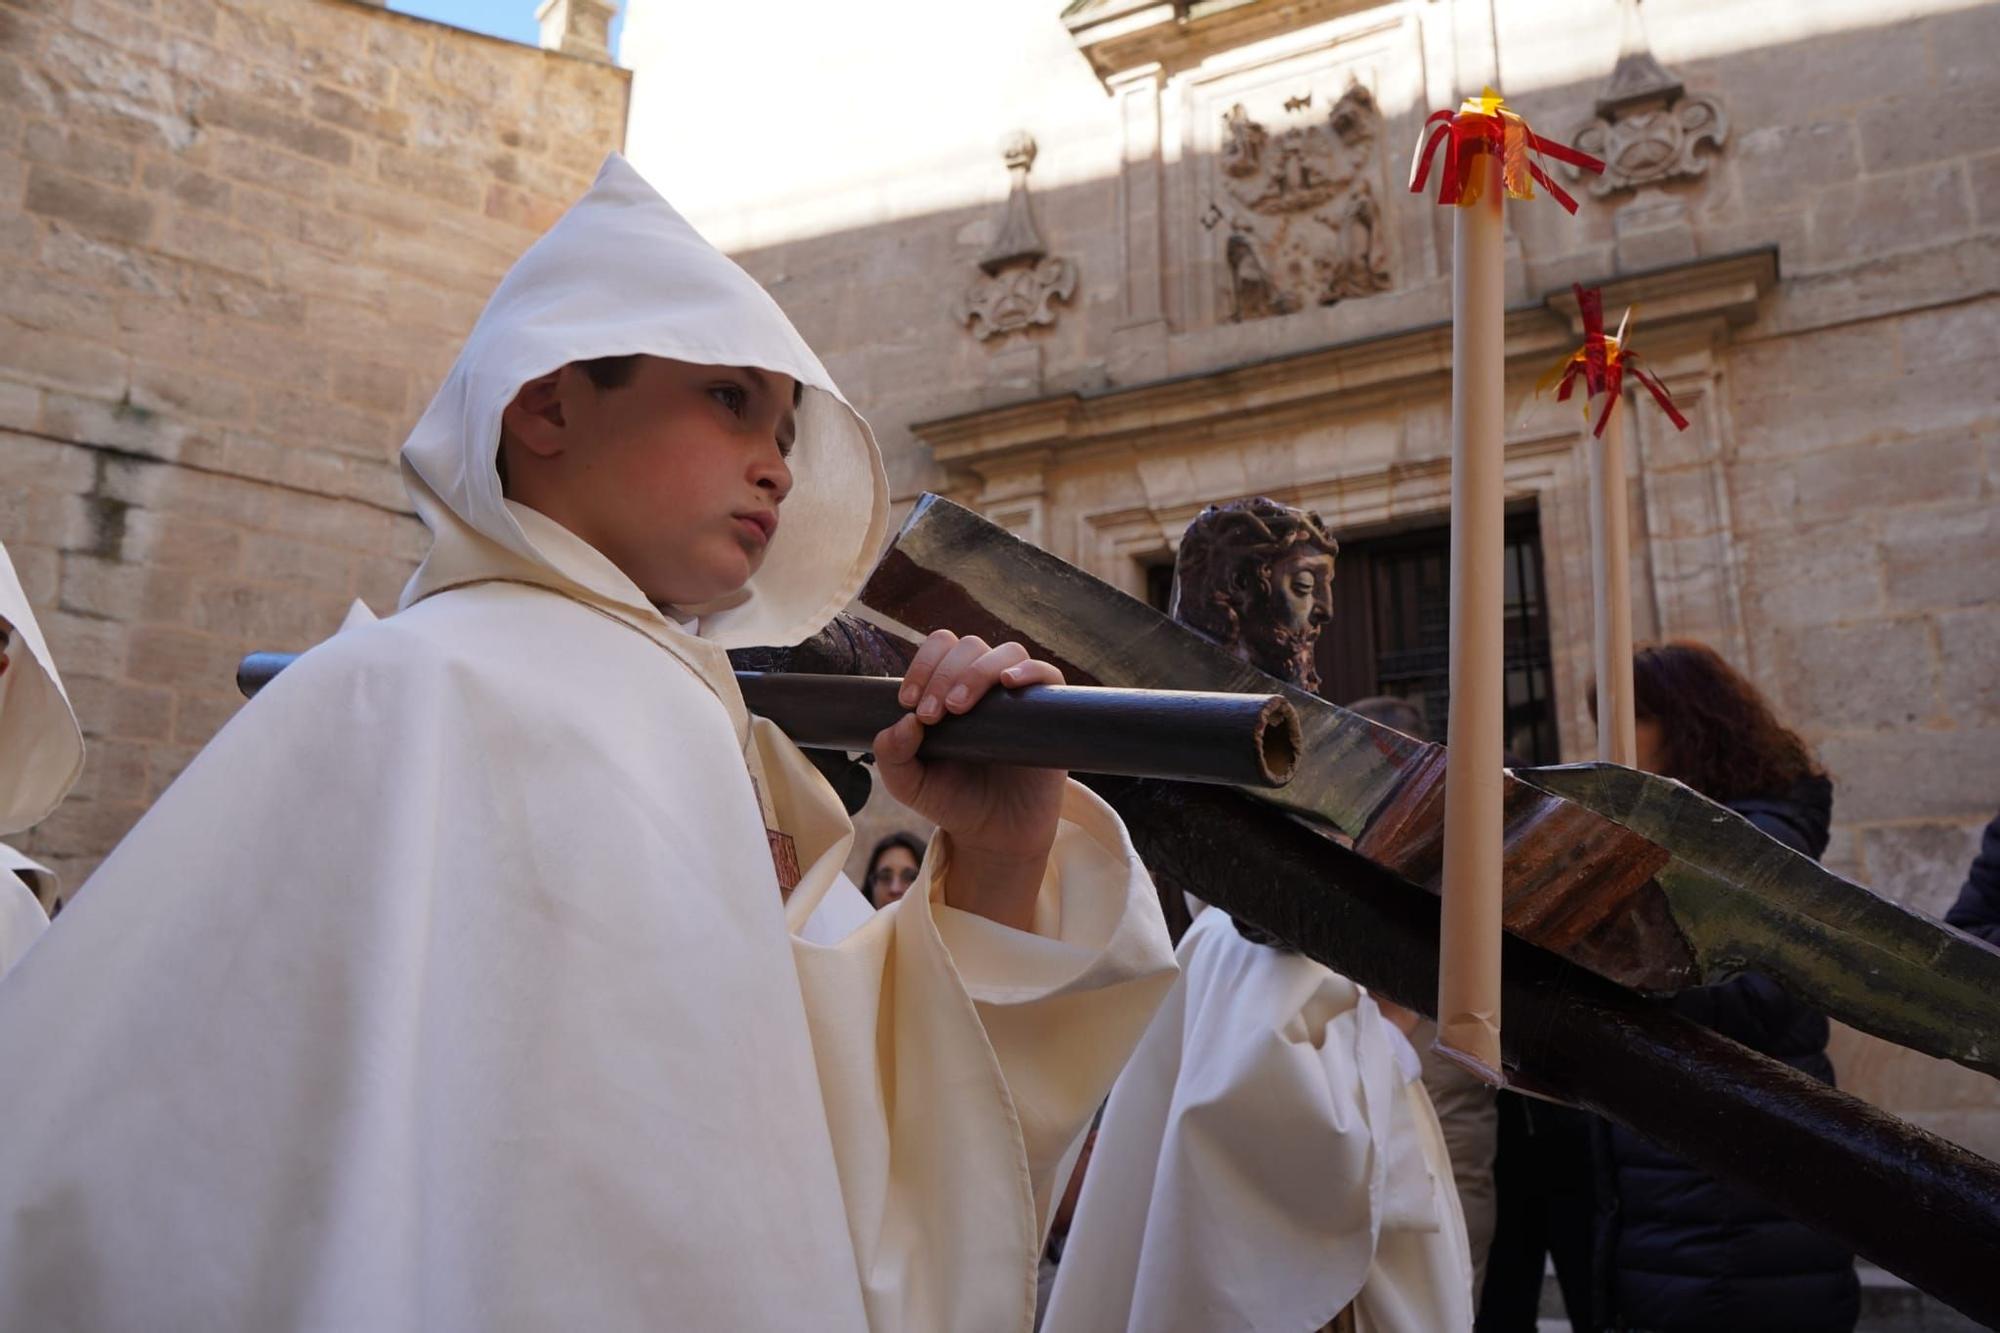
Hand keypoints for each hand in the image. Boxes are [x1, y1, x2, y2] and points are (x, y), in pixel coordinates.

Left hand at [873, 631, 1067, 930]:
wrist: (995, 835)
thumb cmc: (953, 800)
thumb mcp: (909, 784)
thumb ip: (892, 756)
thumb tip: (903, 723)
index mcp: (950, 687)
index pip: (939, 649)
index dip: (922, 665)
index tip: (908, 702)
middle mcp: (986, 684)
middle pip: (969, 647)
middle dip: (945, 674)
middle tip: (932, 715)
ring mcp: (1019, 696)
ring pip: (1006, 653)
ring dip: (977, 672)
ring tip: (959, 708)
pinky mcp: (1050, 712)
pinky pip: (1047, 674)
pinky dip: (1029, 670)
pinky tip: (1008, 684)